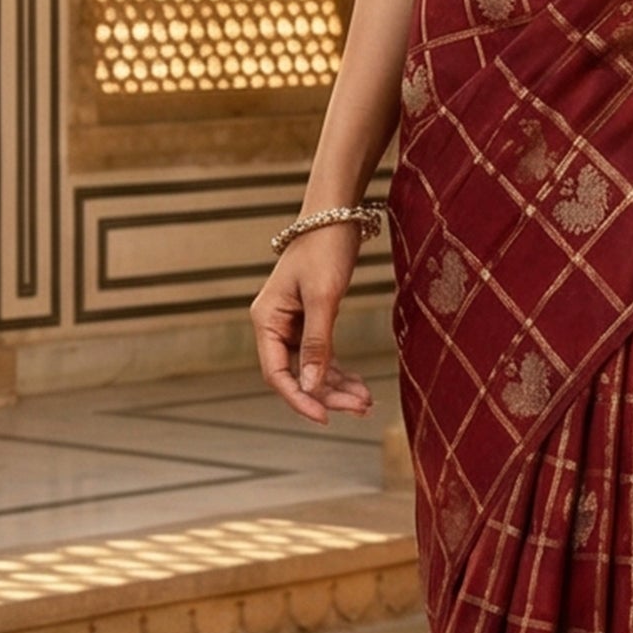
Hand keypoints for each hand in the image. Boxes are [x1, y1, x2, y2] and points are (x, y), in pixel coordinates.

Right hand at [251, 220, 376, 424]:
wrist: (336, 214)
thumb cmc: (325, 249)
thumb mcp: (323, 297)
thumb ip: (316, 343)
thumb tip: (309, 386)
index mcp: (266, 319)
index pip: (275, 373)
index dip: (298, 398)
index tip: (325, 417)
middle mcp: (274, 325)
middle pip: (295, 374)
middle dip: (327, 394)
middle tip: (360, 407)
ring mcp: (291, 323)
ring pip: (310, 368)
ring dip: (337, 386)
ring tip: (366, 402)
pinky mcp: (311, 319)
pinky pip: (322, 355)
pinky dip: (340, 370)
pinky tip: (360, 385)